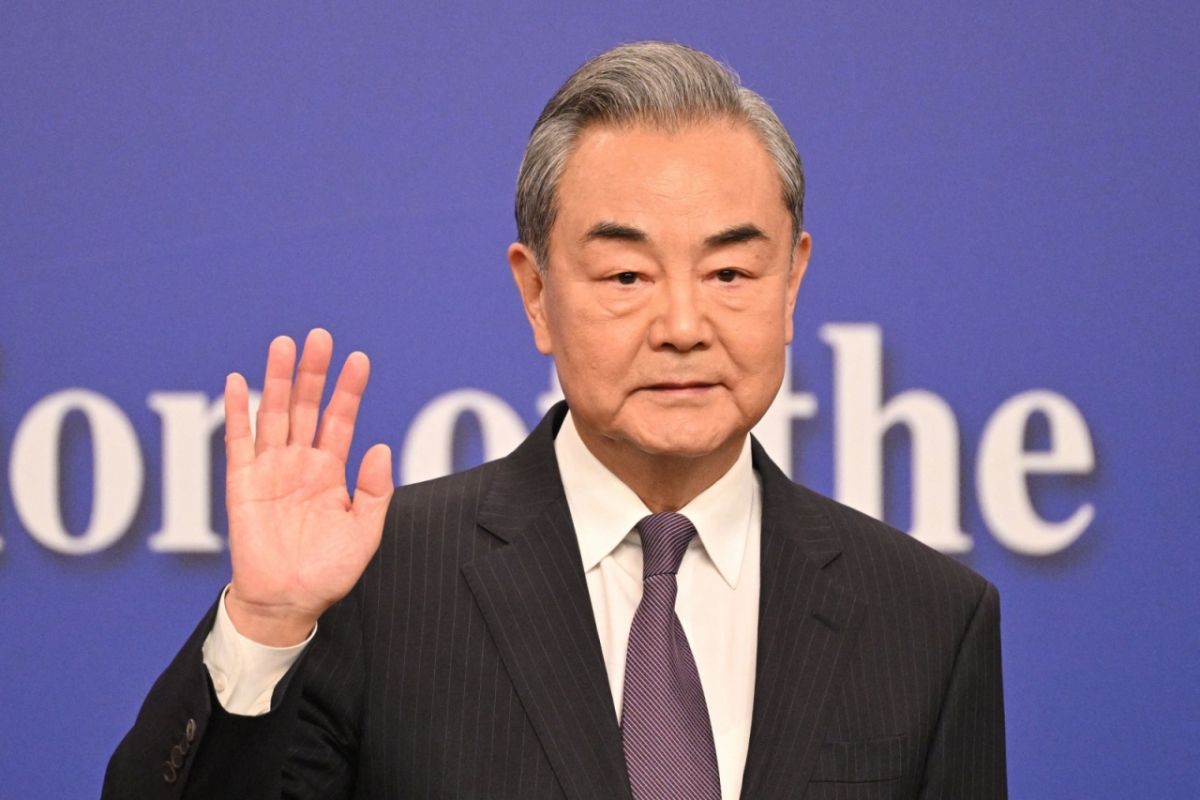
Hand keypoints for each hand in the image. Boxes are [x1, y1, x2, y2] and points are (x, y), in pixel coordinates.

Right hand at [223, 329, 393, 645]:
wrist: (288, 602)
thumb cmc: (327, 572)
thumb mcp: (364, 532)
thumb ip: (373, 491)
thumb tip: (380, 447)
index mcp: (330, 472)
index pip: (340, 419)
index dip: (348, 390)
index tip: (359, 359)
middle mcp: (300, 463)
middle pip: (306, 406)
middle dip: (313, 372)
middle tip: (319, 337)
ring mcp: (270, 470)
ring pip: (274, 414)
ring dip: (277, 380)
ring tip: (284, 345)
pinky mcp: (241, 484)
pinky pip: (238, 441)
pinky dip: (237, 412)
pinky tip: (237, 381)